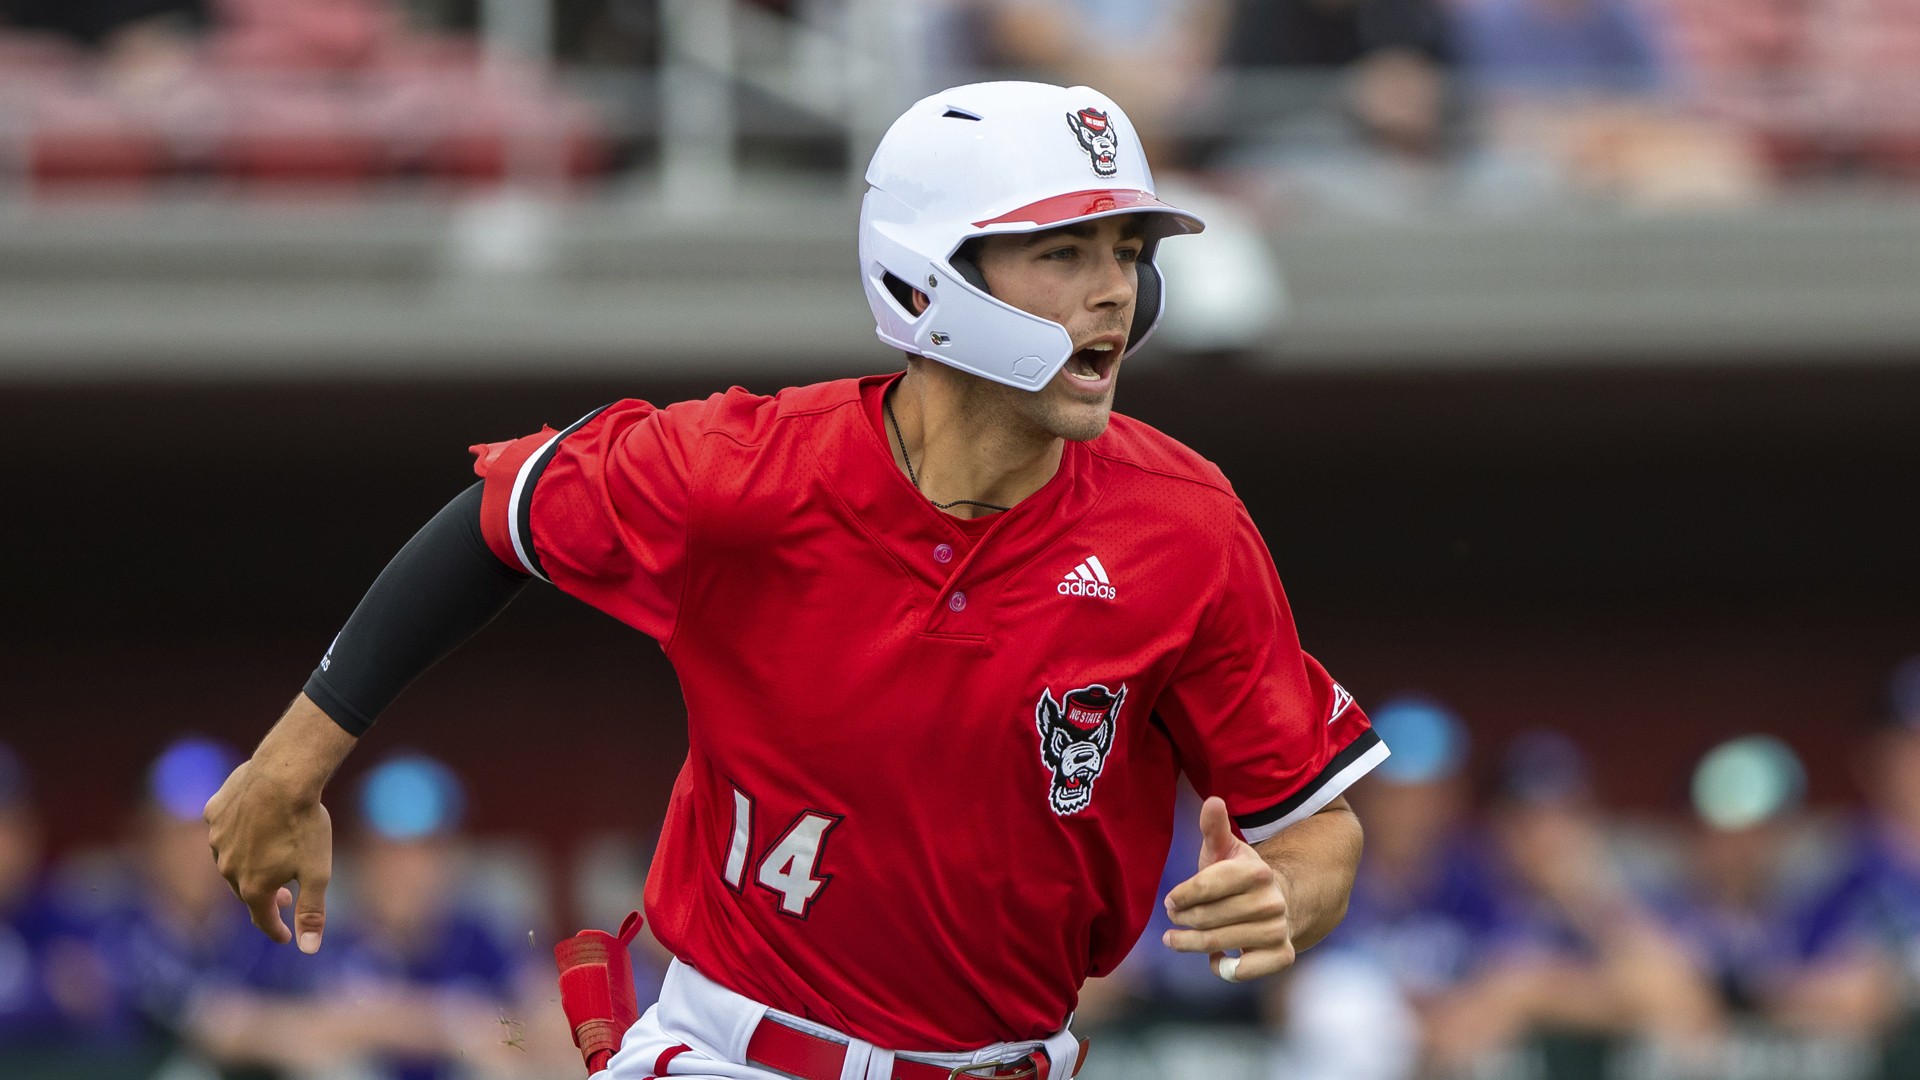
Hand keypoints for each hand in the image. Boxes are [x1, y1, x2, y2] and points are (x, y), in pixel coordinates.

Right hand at [204, 694, 354, 951]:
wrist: (284, 776)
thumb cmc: (305, 824)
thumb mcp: (317, 872)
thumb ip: (311, 912)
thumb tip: (309, 950)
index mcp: (253, 886)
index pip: (262, 919)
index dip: (275, 931)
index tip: (284, 937)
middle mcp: (228, 867)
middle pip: (246, 890)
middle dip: (265, 898)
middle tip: (284, 897)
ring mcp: (217, 840)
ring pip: (231, 860)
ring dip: (249, 866)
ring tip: (268, 861)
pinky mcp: (213, 813)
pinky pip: (223, 830)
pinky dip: (238, 835)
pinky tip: (253, 827)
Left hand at [1160, 796, 1293, 981]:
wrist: (1281, 903)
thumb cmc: (1239, 878)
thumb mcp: (1225, 850)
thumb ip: (1214, 828)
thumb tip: (1212, 800)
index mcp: (1256, 871)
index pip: (1203, 887)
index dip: (1180, 896)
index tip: (1170, 901)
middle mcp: (1271, 902)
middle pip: (1205, 917)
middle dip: (1182, 920)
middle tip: (1173, 918)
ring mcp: (1278, 930)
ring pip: (1217, 944)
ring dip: (1190, 944)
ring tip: (1176, 939)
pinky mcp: (1282, 956)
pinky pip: (1241, 971)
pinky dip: (1222, 968)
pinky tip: (1217, 958)